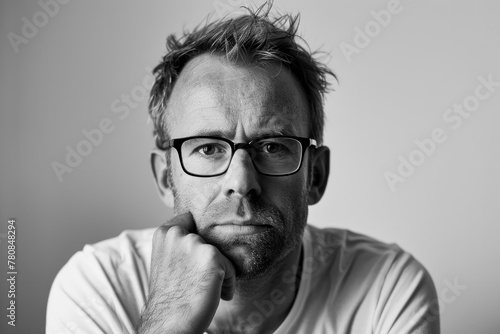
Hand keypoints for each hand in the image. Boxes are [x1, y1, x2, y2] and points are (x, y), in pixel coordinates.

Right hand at [137, 212, 235, 333]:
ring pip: (220, 253)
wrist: (170, 323)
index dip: (198, 235)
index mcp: (164, 233)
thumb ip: (179, 245)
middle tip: (201, 278)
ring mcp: (195, 243)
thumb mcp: (166, 262)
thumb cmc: (169, 298)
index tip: (197, 255)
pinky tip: (217, 294)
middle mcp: (178, 234)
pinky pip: (231, 268)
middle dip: (209, 257)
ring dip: (220, 270)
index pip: (190, 218)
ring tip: (209, 288)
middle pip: (208, 237)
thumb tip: (202, 238)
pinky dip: (228, 283)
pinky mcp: (212, 257)